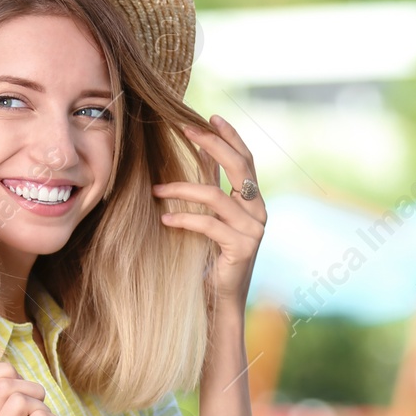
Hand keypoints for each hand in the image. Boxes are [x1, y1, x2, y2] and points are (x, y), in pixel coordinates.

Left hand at [151, 113, 265, 305]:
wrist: (219, 299)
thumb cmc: (211, 256)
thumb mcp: (211, 214)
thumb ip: (212, 183)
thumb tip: (201, 147)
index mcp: (254, 201)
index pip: (245, 159)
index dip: (230, 136)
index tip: (210, 116)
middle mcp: (259, 212)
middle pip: (238, 167)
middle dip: (212, 143)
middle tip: (185, 128)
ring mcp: (253, 231)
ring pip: (216, 196)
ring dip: (181, 188)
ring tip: (156, 189)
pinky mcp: (242, 249)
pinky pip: (209, 225)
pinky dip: (183, 219)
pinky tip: (165, 218)